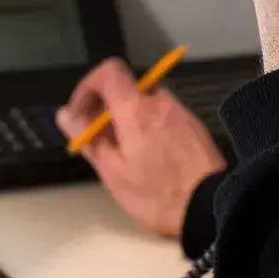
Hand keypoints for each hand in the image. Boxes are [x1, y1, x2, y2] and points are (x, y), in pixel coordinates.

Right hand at [55, 57, 226, 238]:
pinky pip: (163, 115)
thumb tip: (66, 114)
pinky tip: (150, 156)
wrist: (212, 206)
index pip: (109, 70)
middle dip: (108, 108)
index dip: (89, 85)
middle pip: (127, 88)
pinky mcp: (193, 125)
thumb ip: (89, 139)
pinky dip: (149, 126)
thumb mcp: (113, 172)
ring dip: (129, 118)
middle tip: (100, 140)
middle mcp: (160, 101)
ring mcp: (180, 111)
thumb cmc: (157, 194)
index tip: (82, 113)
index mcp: (136, 109)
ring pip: (146, 102)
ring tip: (124, 153)